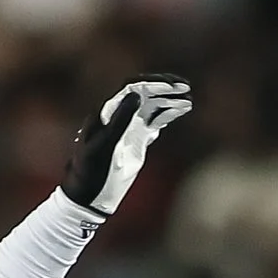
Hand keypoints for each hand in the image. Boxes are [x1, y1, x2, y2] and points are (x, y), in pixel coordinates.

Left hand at [62, 75, 193, 218]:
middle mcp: (121, 115)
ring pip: (153, 107)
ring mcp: (130, 127)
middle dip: (165, 88)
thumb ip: (120, 120)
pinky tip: (182, 109)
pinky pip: (156, 121)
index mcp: (109, 112)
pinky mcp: (138, 139)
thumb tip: (137, 93)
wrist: (90, 193)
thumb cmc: (92, 169)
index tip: (171, 87)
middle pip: (145, 93)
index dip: (153, 84)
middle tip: (184, 86)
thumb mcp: (104, 145)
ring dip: (170, 101)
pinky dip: (169, 114)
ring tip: (188, 100)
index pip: (133, 88)